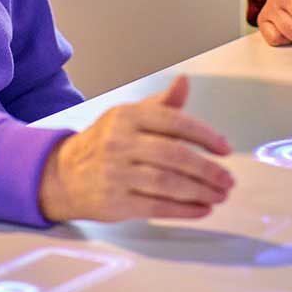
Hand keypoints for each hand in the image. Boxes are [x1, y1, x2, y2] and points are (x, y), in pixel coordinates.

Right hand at [38, 75, 232, 221]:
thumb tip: (185, 81)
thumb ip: (162, 103)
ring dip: (200, 192)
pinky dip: (184, 210)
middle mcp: (120, 142)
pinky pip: (156, 207)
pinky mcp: (115, 202)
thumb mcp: (130, 116)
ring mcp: (116, 173)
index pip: (173, 121)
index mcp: (127, 116)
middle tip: (227, 180)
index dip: (204, 135)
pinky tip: (202, 209)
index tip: (225, 148)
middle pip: (173, 155)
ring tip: (219, 195)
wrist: (64, 174)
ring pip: (167, 183)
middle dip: (207, 170)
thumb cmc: (106, 142)